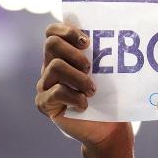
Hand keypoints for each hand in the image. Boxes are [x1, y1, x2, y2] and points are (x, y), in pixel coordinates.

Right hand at [35, 23, 131, 147]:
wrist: (106, 127)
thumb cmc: (108, 96)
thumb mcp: (106, 72)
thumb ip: (102, 54)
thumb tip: (113, 35)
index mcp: (63, 55)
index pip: (52, 32)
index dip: (67, 30)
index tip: (87, 41)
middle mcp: (50, 66)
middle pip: (51, 44)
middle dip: (75, 53)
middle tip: (90, 67)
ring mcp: (45, 84)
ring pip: (55, 66)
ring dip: (79, 78)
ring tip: (92, 91)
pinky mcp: (44, 103)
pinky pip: (57, 92)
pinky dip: (75, 97)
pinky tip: (84, 105)